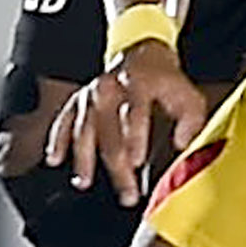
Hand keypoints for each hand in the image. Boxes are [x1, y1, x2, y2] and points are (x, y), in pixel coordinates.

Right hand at [49, 45, 211, 204]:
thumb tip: (183, 143)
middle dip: (116, 164)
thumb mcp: (187, 95)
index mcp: (139, 84)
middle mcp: (110, 87)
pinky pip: (63, 120)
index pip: (135, 111)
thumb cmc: (166, 83)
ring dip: (83, 158)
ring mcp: (90, 94)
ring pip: (82, 128)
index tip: (138, 161)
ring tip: (85, 182)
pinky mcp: (77, 100)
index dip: (135, 137)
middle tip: (127, 192)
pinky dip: (57, 140)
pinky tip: (54, 159)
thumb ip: (191, 120)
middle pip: (108, 129)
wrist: (141, 54)